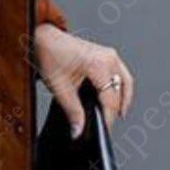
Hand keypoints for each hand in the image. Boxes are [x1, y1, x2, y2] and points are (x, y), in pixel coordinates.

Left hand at [34, 23, 134, 137]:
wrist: (44, 38)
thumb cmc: (49, 55)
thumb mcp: (59, 88)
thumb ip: (72, 111)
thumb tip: (78, 130)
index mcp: (98, 64)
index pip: (110, 98)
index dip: (108, 118)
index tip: (103, 130)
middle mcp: (109, 58)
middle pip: (121, 91)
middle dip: (115, 110)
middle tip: (106, 126)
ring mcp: (110, 55)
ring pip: (126, 82)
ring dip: (123, 100)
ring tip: (114, 116)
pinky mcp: (107, 55)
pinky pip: (121, 74)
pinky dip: (119, 89)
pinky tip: (112, 100)